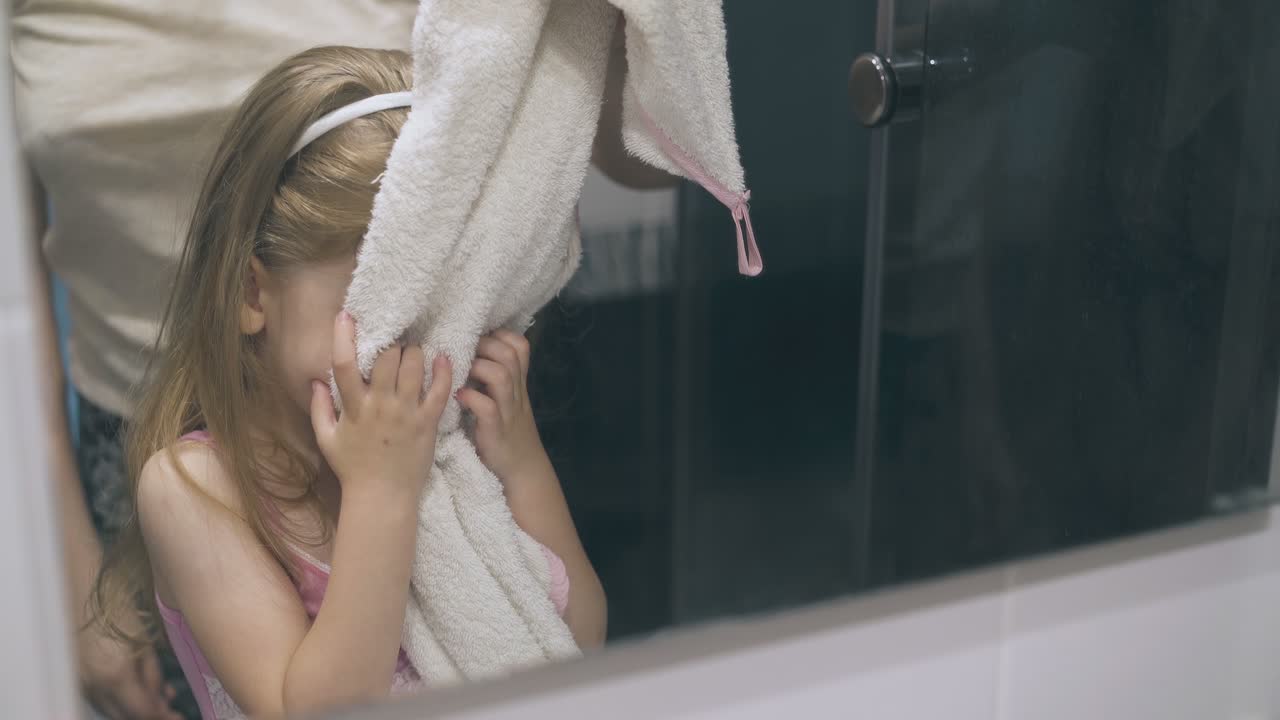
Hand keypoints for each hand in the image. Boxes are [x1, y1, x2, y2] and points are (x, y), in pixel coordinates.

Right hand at [78, 620, 179, 719]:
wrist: (85, 598)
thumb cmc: (119, 613)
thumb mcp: (145, 645)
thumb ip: (153, 677)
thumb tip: (162, 701)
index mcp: (116, 677)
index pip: (142, 712)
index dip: (163, 717)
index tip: (178, 717)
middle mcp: (95, 687)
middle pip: (125, 717)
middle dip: (150, 715)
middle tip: (170, 709)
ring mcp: (83, 685)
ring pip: (112, 711)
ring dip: (134, 709)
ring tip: (158, 695)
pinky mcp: (77, 680)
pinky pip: (101, 700)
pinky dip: (119, 700)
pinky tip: (135, 689)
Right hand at [310, 312, 450, 499]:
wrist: (383, 498)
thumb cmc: (353, 469)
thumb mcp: (327, 439)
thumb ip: (319, 408)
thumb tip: (315, 380)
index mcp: (353, 408)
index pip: (344, 364)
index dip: (344, 337)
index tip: (346, 316)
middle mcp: (380, 406)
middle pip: (387, 357)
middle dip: (391, 342)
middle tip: (394, 341)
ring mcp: (406, 413)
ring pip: (414, 366)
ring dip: (415, 351)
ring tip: (414, 351)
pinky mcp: (428, 423)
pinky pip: (440, 390)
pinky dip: (444, 371)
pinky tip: (442, 358)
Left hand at [456, 329, 548, 482]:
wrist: (522, 468)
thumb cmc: (507, 431)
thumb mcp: (508, 400)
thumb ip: (496, 379)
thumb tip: (470, 354)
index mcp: (518, 382)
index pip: (520, 346)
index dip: (499, 336)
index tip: (479, 341)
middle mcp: (516, 392)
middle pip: (509, 354)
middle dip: (484, 347)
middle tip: (464, 354)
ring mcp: (508, 410)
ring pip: (500, 376)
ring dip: (477, 368)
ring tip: (461, 373)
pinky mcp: (496, 430)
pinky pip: (487, 407)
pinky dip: (471, 398)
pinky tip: (459, 398)